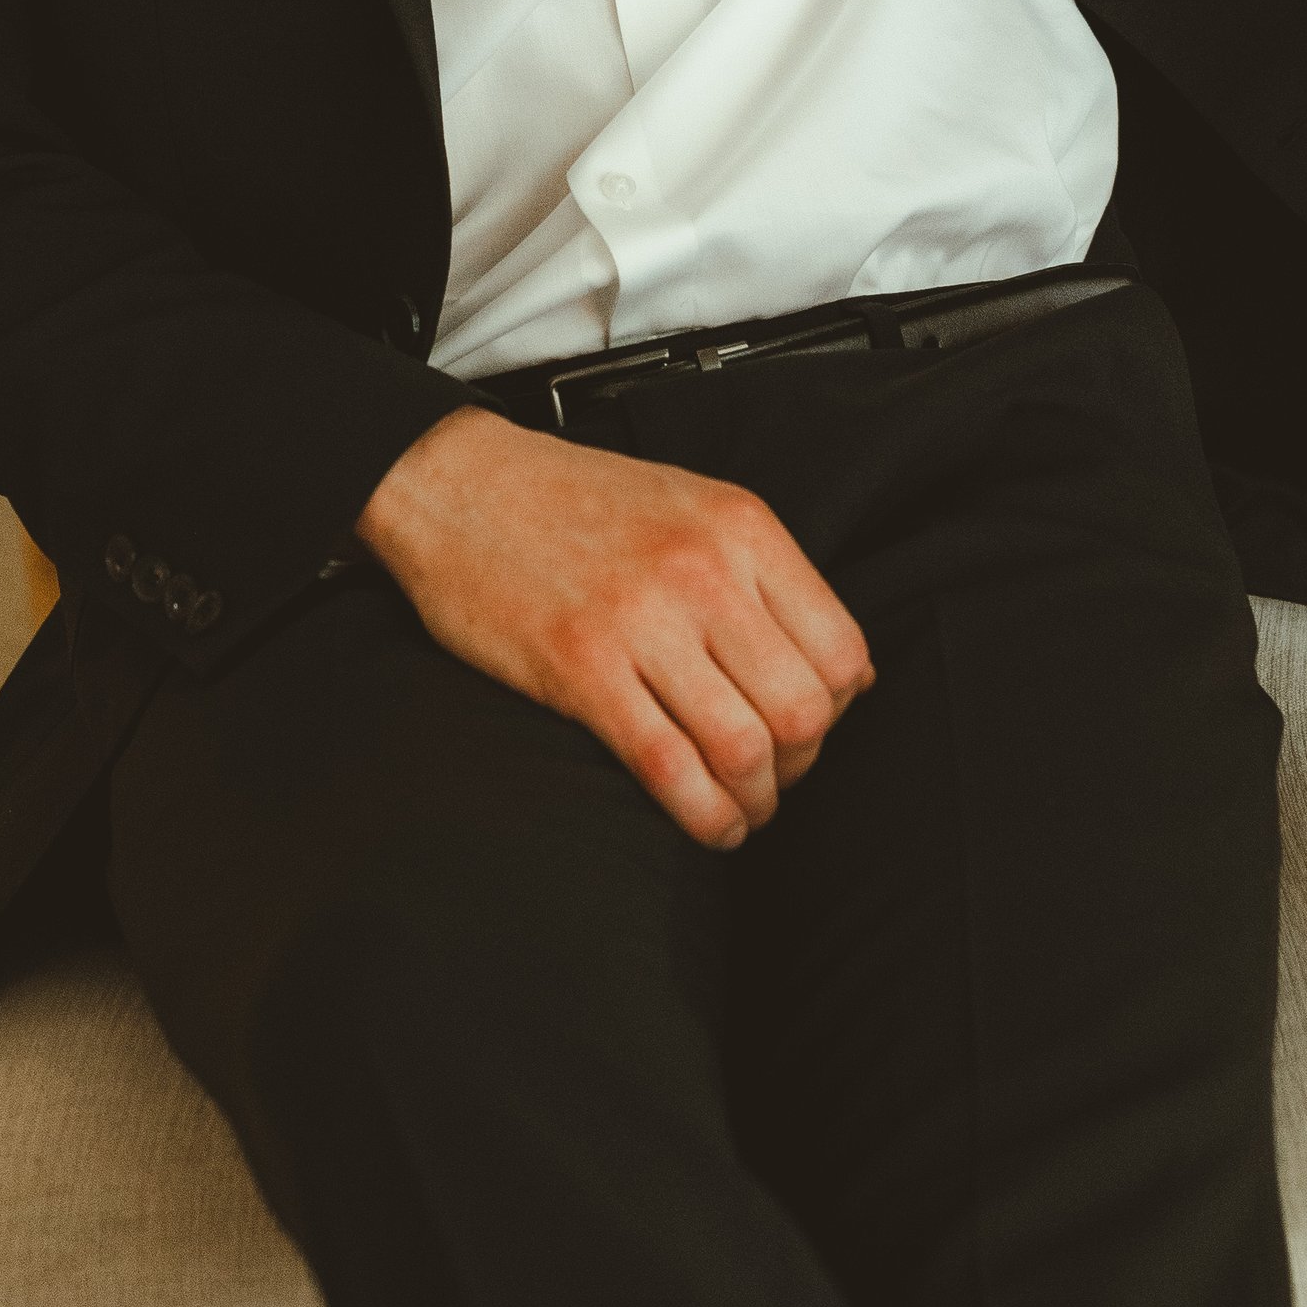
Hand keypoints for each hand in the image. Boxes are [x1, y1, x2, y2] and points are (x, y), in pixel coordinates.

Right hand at [353, 405, 874, 848]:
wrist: (461, 484)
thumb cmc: (576, 500)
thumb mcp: (693, 505)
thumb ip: (765, 576)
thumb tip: (845, 669)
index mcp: (741, 527)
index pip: (842, 649)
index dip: (838, 710)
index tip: (810, 726)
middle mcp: (703, 570)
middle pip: (803, 710)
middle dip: (800, 765)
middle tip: (776, 777)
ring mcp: (641, 620)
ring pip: (744, 749)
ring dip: (755, 801)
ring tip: (742, 808)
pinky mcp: (581, 669)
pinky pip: (669, 769)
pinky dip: (702, 816)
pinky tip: (706, 823)